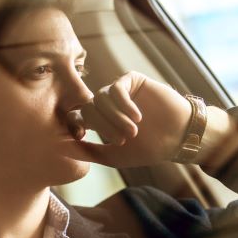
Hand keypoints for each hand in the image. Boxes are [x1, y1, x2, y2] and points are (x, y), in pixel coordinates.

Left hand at [66, 71, 192, 167]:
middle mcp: (106, 104)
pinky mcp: (132, 80)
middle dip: (102, 126)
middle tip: (122, 140)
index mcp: (99, 120)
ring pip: (100, 99)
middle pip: (88, 108)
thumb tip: (60, 149)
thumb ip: (88, 152)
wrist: (178, 137)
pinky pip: (116, 88)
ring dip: (115, 117)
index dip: (77, 126)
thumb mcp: (113, 156)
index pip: (76, 117)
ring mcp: (118, 91)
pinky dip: (123, 104)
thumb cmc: (147, 149)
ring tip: (132, 131)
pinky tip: (137, 117)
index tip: (85, 137)